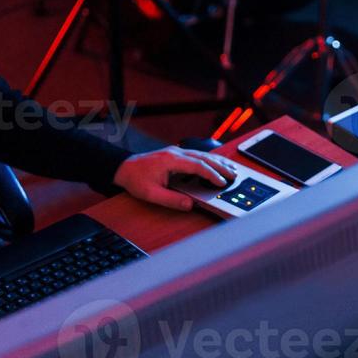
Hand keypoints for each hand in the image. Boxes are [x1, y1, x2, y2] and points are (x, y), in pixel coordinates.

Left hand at [113, 146, 236, 211]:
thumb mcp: (151, 194)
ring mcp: (176, 152)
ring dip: (217, 162)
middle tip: (234, 175)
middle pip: (203, 157)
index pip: (197, 165)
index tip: (221, 182)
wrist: (123, 167)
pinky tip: (216, 164)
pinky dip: (209, 160)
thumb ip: (171, 200)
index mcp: (170, 160)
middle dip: (220, 166)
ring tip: (231, 169)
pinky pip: (196, 155)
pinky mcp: (175, 154)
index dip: (211, 174)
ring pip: (202, 154)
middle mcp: (175, 153)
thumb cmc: (135, 179)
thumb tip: (189, 204)